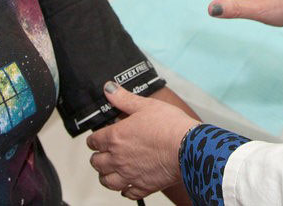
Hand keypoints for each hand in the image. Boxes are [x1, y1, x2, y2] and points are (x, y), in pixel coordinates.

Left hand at [87, 83, 199, 200]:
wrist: (188, 147)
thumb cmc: (169, 125)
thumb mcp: (145, 105)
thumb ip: (124, 98)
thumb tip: (109, 89)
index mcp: (116, 137)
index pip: (93, 141)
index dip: (94, 139)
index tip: (97, 138)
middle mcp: (118, 158)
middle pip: (96, 162)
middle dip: (97, 157)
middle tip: (103, 153)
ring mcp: (129, 175)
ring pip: (107, 181)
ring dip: (106, 175)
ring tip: (110, 171)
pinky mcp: (143, 187)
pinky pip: (127, 193)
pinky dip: (125, 190)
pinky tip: (128, 185)